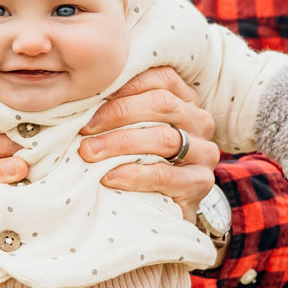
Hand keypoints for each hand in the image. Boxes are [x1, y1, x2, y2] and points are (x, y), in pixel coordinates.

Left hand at [79, 67, 218, 221]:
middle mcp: (200, 121)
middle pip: (162, 103)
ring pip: (164, 137)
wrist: (165, 210)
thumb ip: (122, 110)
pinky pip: (164, 174)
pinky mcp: (200, 183)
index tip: (93, 96)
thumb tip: (82, 96)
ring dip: (120, 143)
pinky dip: (133, 174)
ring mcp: (204, 152)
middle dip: (118, 113)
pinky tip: (109, 176)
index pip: (162, 77)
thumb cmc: (142, 162)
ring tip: (89, 152)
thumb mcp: (134, 130)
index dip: (128, 83)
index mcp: (185, 100)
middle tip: (85, 129)